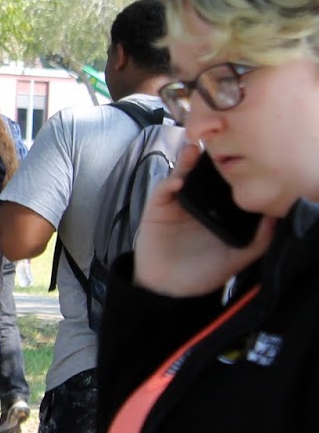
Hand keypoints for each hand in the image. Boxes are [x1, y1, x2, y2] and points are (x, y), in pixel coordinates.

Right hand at [133, 142, 274, 296]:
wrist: (171, 290)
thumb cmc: (204, 272)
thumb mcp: (239, 256)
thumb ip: (259, 238)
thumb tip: (275, 215)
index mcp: (215, 211)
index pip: (222, 184)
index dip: (229, 168)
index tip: (240, 154)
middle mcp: (195, 203)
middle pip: (201, 174)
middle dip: (208, 158)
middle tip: (216, 143)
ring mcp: (175, 204)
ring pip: (180, 176)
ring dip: (186, 162)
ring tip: (194, 150)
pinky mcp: (156, 209)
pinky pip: (161, 191)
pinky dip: (169, 182)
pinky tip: (178, 181)